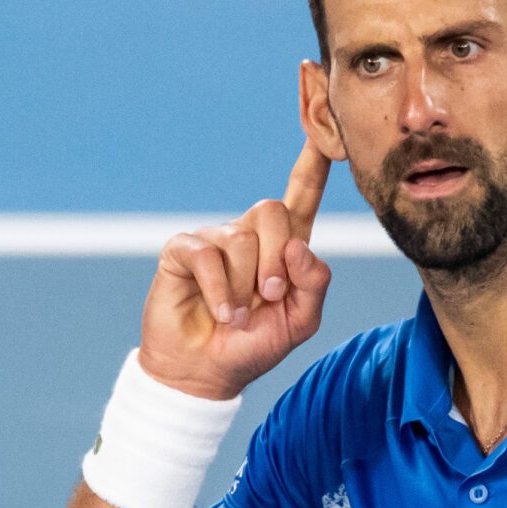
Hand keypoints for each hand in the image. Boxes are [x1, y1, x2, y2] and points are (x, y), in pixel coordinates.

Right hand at [137, 143, 332, 400]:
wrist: (206, 373)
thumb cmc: (252, 347)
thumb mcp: (299, 321)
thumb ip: (314, 283)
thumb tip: (297, 247)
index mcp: (282, 247)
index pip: (300, 195)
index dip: (312, 165)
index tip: (324, 133)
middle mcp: (248, 235)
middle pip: (272, 210)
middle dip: (277, 258)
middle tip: (269, 295)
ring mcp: (213, 240)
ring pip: (241, 238)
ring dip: (245, 286)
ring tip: (238, 315)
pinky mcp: (182, 251)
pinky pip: (207, 255)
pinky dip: (220, 291)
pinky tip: (222, 313)